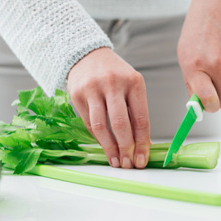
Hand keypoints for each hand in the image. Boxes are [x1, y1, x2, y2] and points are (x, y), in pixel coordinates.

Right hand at [67, 48, 150, 168]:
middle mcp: (113, 84)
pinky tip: (105, 147)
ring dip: (109, 148)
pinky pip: (89, 123)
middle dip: (126, 148)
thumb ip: (136, 111)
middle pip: (121, 124)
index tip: (142, 159)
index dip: (142, 143)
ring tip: (116, 161)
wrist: (88, 55)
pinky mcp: (77, 95)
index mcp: (134, 82)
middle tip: (129, 165)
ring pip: (101, 126)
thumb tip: (142, 145)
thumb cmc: (115, 74)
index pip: (141, 118)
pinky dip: (98, 138)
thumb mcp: (131, 86)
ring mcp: (93, 89)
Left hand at [178, 0, 220, 111]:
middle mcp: (215, 65)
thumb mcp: (184, 56)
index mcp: (195, 66)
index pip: (208, 99)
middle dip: (220, 102)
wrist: (217, 6)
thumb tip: (199, 106)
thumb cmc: (196, 33)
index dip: (209, 108)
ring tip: (216, 72)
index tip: (206, 106)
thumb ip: (191, 83)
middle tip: (212, 95)